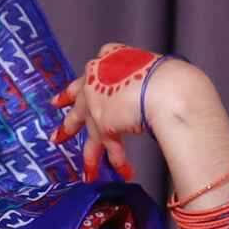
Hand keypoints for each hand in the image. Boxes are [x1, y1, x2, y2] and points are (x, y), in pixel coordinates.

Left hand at [50, 43, 173, 183]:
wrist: (167, 87)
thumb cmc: (168, 76)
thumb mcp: (150, 70)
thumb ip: (141, 81)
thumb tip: (151, 93)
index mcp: (110, 57)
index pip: (90, 73)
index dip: (78, 89)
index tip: (67, 98)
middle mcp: (97, 77)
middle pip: (79, 103)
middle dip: (70, 123)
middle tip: (60, 135)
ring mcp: (96, 100)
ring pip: (90, 130)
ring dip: (92, 155)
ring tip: (89, 171)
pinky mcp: (103, 122)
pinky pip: (108, 145)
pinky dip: (118, 160)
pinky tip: (123, 171)